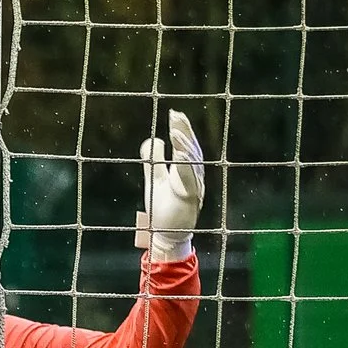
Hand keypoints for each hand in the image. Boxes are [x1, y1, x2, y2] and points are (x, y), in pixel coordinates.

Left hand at [138, 108, 205, 261]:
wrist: (166, 234)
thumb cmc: (163, 208)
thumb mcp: (155, 180)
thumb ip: (154, 160)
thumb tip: (153, 138)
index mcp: (185, 170)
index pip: (186, 145)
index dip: (182, 129)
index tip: (174, 113)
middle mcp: (193, 176)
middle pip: (191, 149)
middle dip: (184, 131)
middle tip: (176, 115)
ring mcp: (194, 187)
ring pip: (192, 162)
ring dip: (184, 145)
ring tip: (175, 131)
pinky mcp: (190, 199)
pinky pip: (190, 180)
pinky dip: (185, 166)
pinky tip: (179, 153)